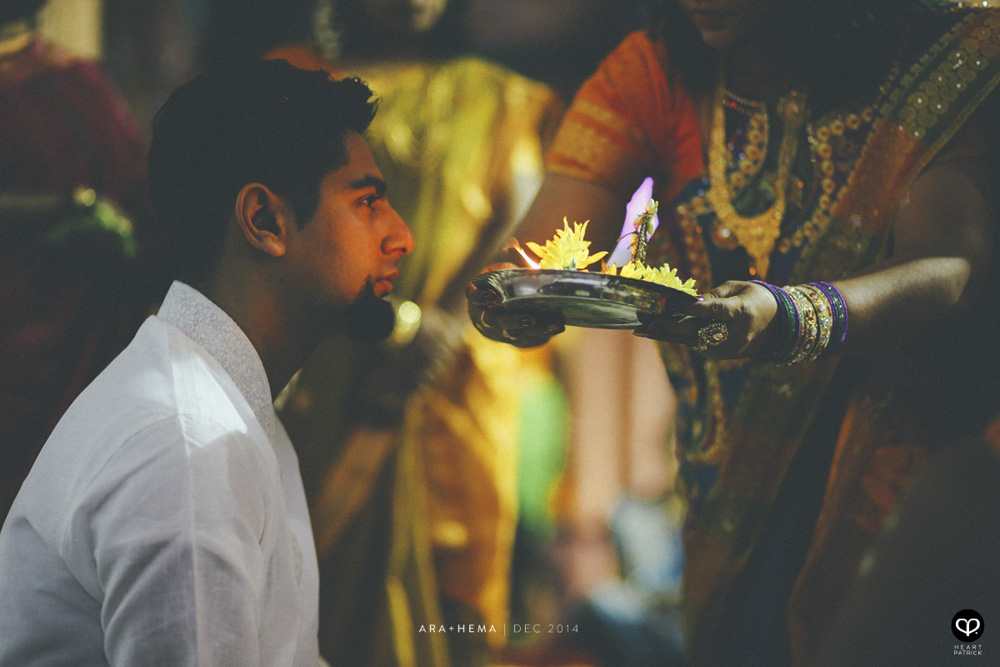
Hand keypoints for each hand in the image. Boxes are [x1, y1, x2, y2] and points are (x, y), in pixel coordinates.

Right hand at [467, 263, 565, 347]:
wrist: (500, 313)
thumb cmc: (501, 288)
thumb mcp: (501, 273)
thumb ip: (507, 262)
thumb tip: (511, 245)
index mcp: (479, 298)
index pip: (473, 297)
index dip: (479, 297)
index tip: (490, 295)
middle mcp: (487, 317)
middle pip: (495, 321)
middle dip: (512, 321)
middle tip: (529, 318)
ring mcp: (501, 331)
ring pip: (515, 333)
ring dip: (535, 329)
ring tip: (553, 323)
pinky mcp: (516, 339)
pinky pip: (529, 338)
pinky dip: (545, 332)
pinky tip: (558, 325)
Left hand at [633, 280, 778, 358]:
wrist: (776, 327)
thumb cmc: (755, 299)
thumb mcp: (739, 287)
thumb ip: (714, 295)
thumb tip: (689, 302)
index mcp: (742, 312)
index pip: (715, 311)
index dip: (693, 308)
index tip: (671, 303)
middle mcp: (733, 335)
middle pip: (697, 331)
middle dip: (668, 327)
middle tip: (645, 323)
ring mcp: (726, 348)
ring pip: (690, 341)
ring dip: (664, 335)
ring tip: (639, 329)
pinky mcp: (719, 355)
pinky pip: (693, 343)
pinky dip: (674, 337)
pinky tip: (654, 331)